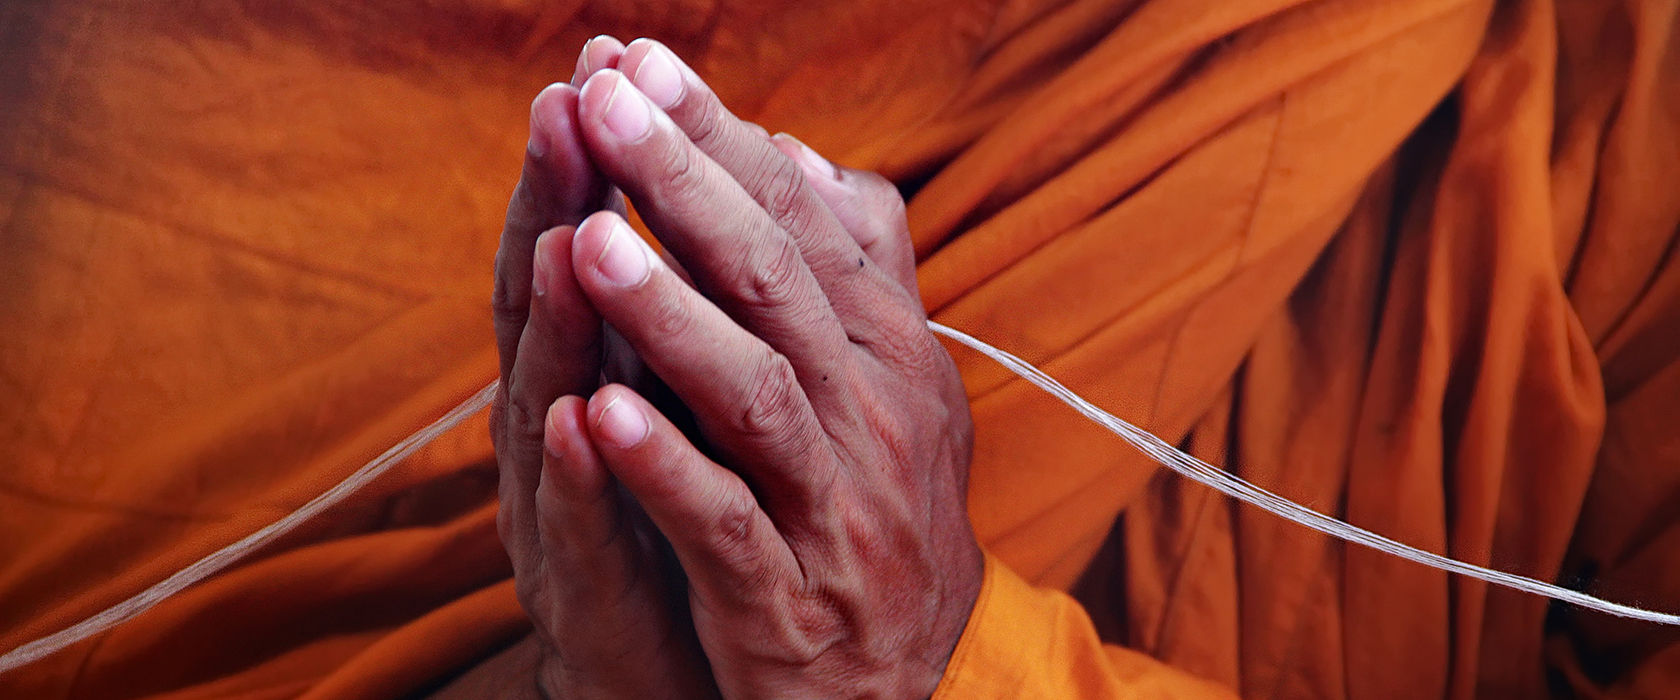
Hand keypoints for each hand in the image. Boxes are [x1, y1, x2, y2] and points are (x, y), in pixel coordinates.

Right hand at [489, 36, 714, 699]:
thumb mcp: (693, 397)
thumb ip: (704, 301)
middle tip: (570, 108)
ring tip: (571, 237)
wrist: (683, 669)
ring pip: (552, 399)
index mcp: (604, 366)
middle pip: (554, 297)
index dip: (600, 160)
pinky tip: (579, 419)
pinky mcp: (588, 586)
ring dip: (562, 319)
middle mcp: (565, 418)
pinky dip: (579, 472)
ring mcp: (564, 502)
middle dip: (564, 201)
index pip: (594, 242)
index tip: (612, 64)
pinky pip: (581, 525)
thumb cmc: (687, 513)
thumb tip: (751, 188)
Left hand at [563, 39, 983, 698]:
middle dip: (685, 189)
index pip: (802, 224)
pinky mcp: (784, 594)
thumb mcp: (896, 383)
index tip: (638, 65)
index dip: (720, 142)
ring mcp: (829, 505)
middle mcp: (867, 413)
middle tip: (603, 103)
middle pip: (776, 284)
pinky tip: (594, 414)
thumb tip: (821, 160)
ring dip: (669, 315)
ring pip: (753, 395)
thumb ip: (862, 272)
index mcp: (885, 351)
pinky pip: (724, 523)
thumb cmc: (880, 506)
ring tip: (588, 240)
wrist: (914, 674)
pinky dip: (664, 467)